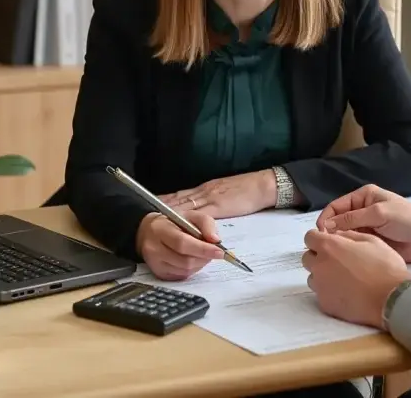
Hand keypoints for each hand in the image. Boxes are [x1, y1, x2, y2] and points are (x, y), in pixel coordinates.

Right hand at [135, 211, 223, 280]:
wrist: (149, 232)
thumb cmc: (173, 223)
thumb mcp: (190, 215)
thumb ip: (206, 223)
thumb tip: (216, 240)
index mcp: (161, 229)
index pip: (182, 243)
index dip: (203, 249)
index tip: (219, 252)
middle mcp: (154, 248)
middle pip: (185, 260)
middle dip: (205, 257)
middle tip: (214, 252)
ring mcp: (155, 263)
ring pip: (185, 270)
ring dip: (200, 263)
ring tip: (202, 253)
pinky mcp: (159, 274)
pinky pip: (182, 276)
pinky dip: (193, 269)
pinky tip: (193, 259)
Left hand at [161, 170, 275, 218]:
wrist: (263, 185)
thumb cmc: (248, 190)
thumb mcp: (227, 193)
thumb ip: (214, 201)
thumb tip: (205, 211)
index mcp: (207, 189)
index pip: (182, 194)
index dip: (167, 200)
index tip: (153, 204)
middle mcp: (204, 192)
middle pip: (179, 200)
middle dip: (163, 207)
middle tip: (147, 214)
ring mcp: (210, 199)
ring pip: (186, 206)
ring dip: (170, 214)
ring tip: (156, 221)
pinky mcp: (218, 207)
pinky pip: (199, 215)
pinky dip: (187, 220)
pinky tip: (178, 225)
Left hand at [301, 229, 410, 328]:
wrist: (392, 300)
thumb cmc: (385, 267)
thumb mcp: (372, 241)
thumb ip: (350, 235)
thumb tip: (339, 234)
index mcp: (330, 247)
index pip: (309, 237)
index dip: (319, 238)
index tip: (329, 242)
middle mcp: (320, 266)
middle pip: (308, 258)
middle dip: (319, 256)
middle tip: (338, 260)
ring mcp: (320, 287)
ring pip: (313, 277)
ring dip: (323, 275)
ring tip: (343, 279)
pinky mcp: (325, 304)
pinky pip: (321, 294)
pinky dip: (330, 292)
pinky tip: (347, 293)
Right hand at [316, 184, 410, 262]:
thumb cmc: (406, 219)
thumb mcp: (378, 214)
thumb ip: (352, 219)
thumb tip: (326, 226)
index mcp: (363, 197)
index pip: (336, 206)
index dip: (326, 218)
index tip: (321, 232)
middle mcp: (361, 211)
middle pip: (337, 220)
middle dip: (330, 231)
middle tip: (324, 245)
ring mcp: (365, 228)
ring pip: (344, 234)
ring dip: (338, 242)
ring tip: (332, 253)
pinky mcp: (369, 242)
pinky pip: (353, 245)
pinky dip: (347, 249)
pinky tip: (343, 257)